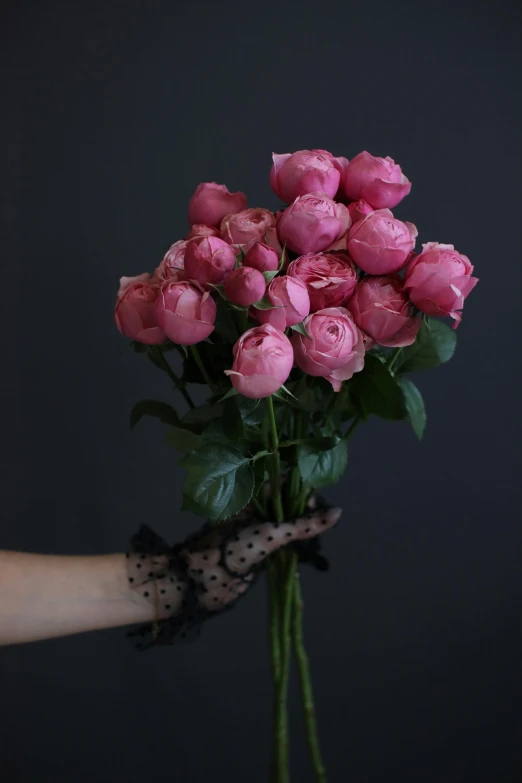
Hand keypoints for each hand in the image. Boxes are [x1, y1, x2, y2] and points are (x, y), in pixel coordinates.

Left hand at [126, 500, 340, 648]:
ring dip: (302, 532)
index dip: (302, 487)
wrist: (200, 582)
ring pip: (287, 526)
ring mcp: (257, 532)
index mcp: (253, 497)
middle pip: (288, 504)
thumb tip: (337, 513)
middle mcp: (256, 511)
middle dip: (306, 510)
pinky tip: (307, 555)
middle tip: (323, 520)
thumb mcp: (270, 534)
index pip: (284, 483)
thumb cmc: (232, 549)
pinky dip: (295, 551)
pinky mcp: (259, 553)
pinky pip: (283, 547)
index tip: (319, 497)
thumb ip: (303, 525)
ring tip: (317, 537)